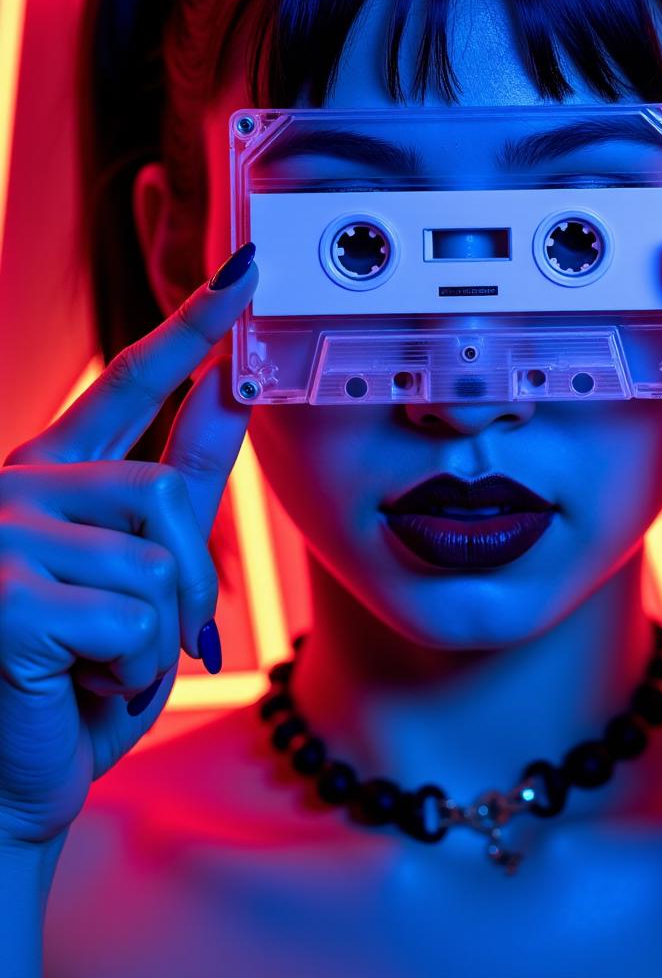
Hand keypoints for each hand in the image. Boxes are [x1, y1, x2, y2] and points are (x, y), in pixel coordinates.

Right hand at [0, 245, 257, 846]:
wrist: (10, 785)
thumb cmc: (72, 681)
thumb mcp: (140, 574)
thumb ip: (182, 480)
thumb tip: (233, 391)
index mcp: (47, 476)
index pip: (128, 380)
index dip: (190, 326)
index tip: (240, 274)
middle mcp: (15, 489)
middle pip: (163, 492)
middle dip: (185, 581)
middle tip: (155, 642)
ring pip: (155, 559)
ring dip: (157, 636)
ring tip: (102, 668)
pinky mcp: (2, 593)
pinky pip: (133, 615)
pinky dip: (133, 669)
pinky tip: (79, 686)